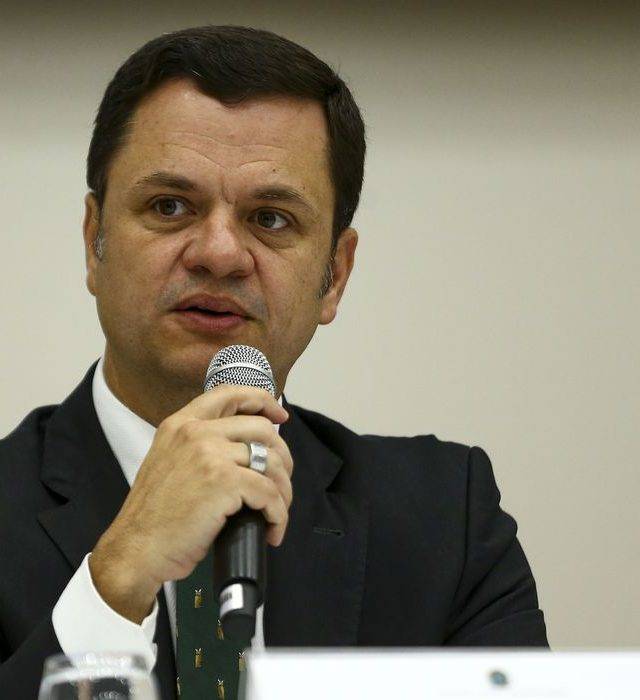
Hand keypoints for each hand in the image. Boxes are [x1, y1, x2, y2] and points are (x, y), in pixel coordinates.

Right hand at [89, 385, 292, 622]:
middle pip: (262, 429)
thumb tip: (247, 449)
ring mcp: (209, 454)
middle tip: (280, 484)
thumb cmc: (155, 517)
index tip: (279, 416)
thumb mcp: (170, 463)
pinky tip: (271, 529)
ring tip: (276, 512)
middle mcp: (195, 432)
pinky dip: (278, 514)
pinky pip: (269, 493)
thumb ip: (200, 447)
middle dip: (282, 458)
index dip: (262, 400)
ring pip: (271, 461)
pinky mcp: (223, 481)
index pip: (229, 394)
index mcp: (181, 424)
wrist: (136, 550)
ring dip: (283, 490)